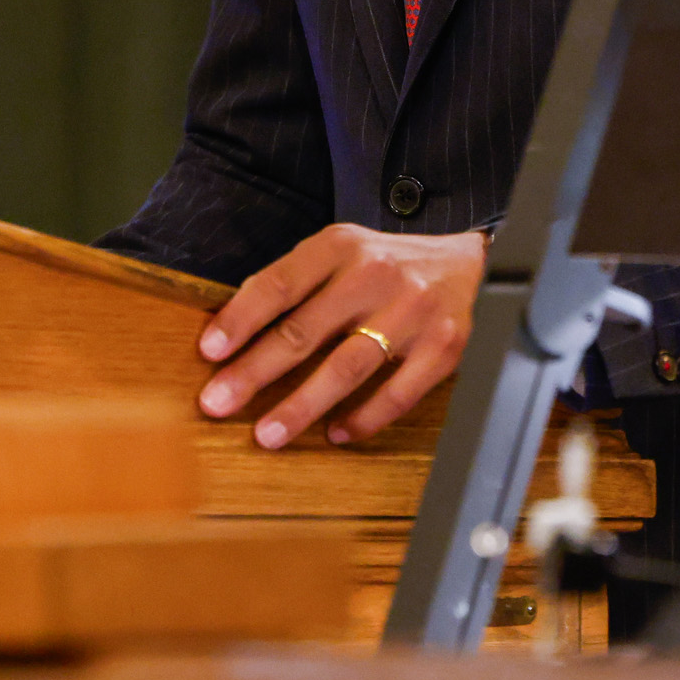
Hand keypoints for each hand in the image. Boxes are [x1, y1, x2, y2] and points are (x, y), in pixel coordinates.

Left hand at [196, 225, 484, 448]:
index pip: (279, 283)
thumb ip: (298, 283)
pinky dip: (364, 418)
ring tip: (266, 434)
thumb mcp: (342, 253)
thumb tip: (232, 333)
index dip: (240, 318)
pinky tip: (336, 433)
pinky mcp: (443, 347)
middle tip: (217, 404)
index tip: (209, 351)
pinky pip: (397, 393)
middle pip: (304, 330)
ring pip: (346, 367)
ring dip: (301, 405)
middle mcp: (375, 275)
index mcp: (341, 246)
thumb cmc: (388, 265)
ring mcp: (412, 312)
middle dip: (254, 372)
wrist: (470, 263)